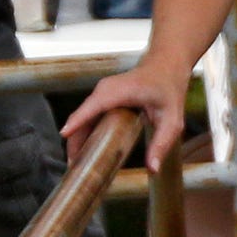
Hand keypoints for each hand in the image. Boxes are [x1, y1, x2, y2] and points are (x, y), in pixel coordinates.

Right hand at [64, 56, 193, 169]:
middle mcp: (105, 90)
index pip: (95, 105)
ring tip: (76, 166)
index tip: (64, 133)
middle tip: (74, 169)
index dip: (79, 119)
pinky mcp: (100, 99)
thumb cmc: (168, 91)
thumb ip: (162, 143)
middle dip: (74, 141)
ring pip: (81, 118)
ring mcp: (100, 93)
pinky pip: (86, 117)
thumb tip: (153, 169)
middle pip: (82, 116)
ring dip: (76, 139)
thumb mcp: (172, 120)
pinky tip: (84, 152)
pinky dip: (82, 133)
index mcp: (121, 91)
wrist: (164, 67)